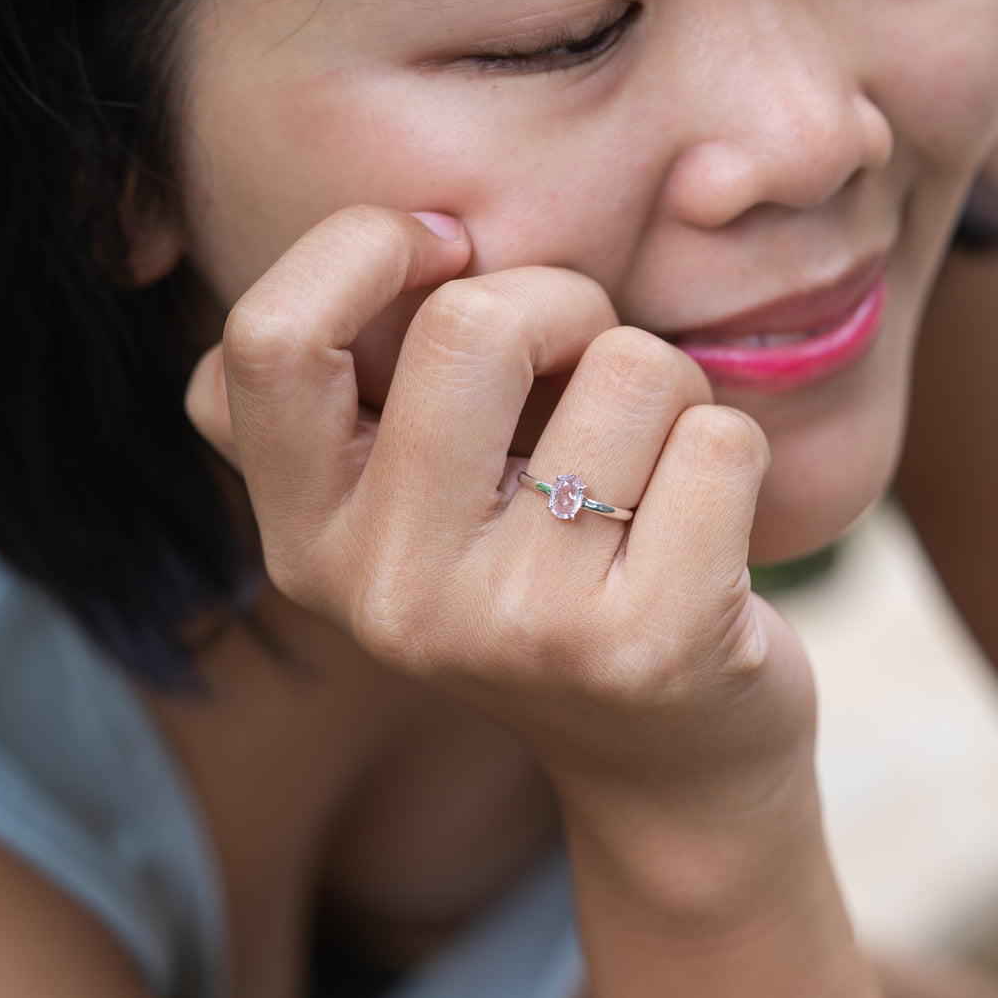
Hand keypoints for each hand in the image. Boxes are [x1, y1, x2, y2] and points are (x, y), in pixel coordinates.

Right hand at [186, 207, 816, 891]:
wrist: (667, 765)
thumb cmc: (540, 580)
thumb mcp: (412, 507)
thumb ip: (355, 388)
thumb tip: (414, 232)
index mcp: (307, 541)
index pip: (267, 341)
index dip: (366, 247)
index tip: (450, 251)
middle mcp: (390, 593)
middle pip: (473, 321)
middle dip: (566, 303)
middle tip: (587, 367)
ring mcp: (518, 626)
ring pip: (630, 365)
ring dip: (667, 386)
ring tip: (648, 470)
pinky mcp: (647, 644)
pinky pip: (720, 437)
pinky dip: (730, 448)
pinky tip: (703, 524)